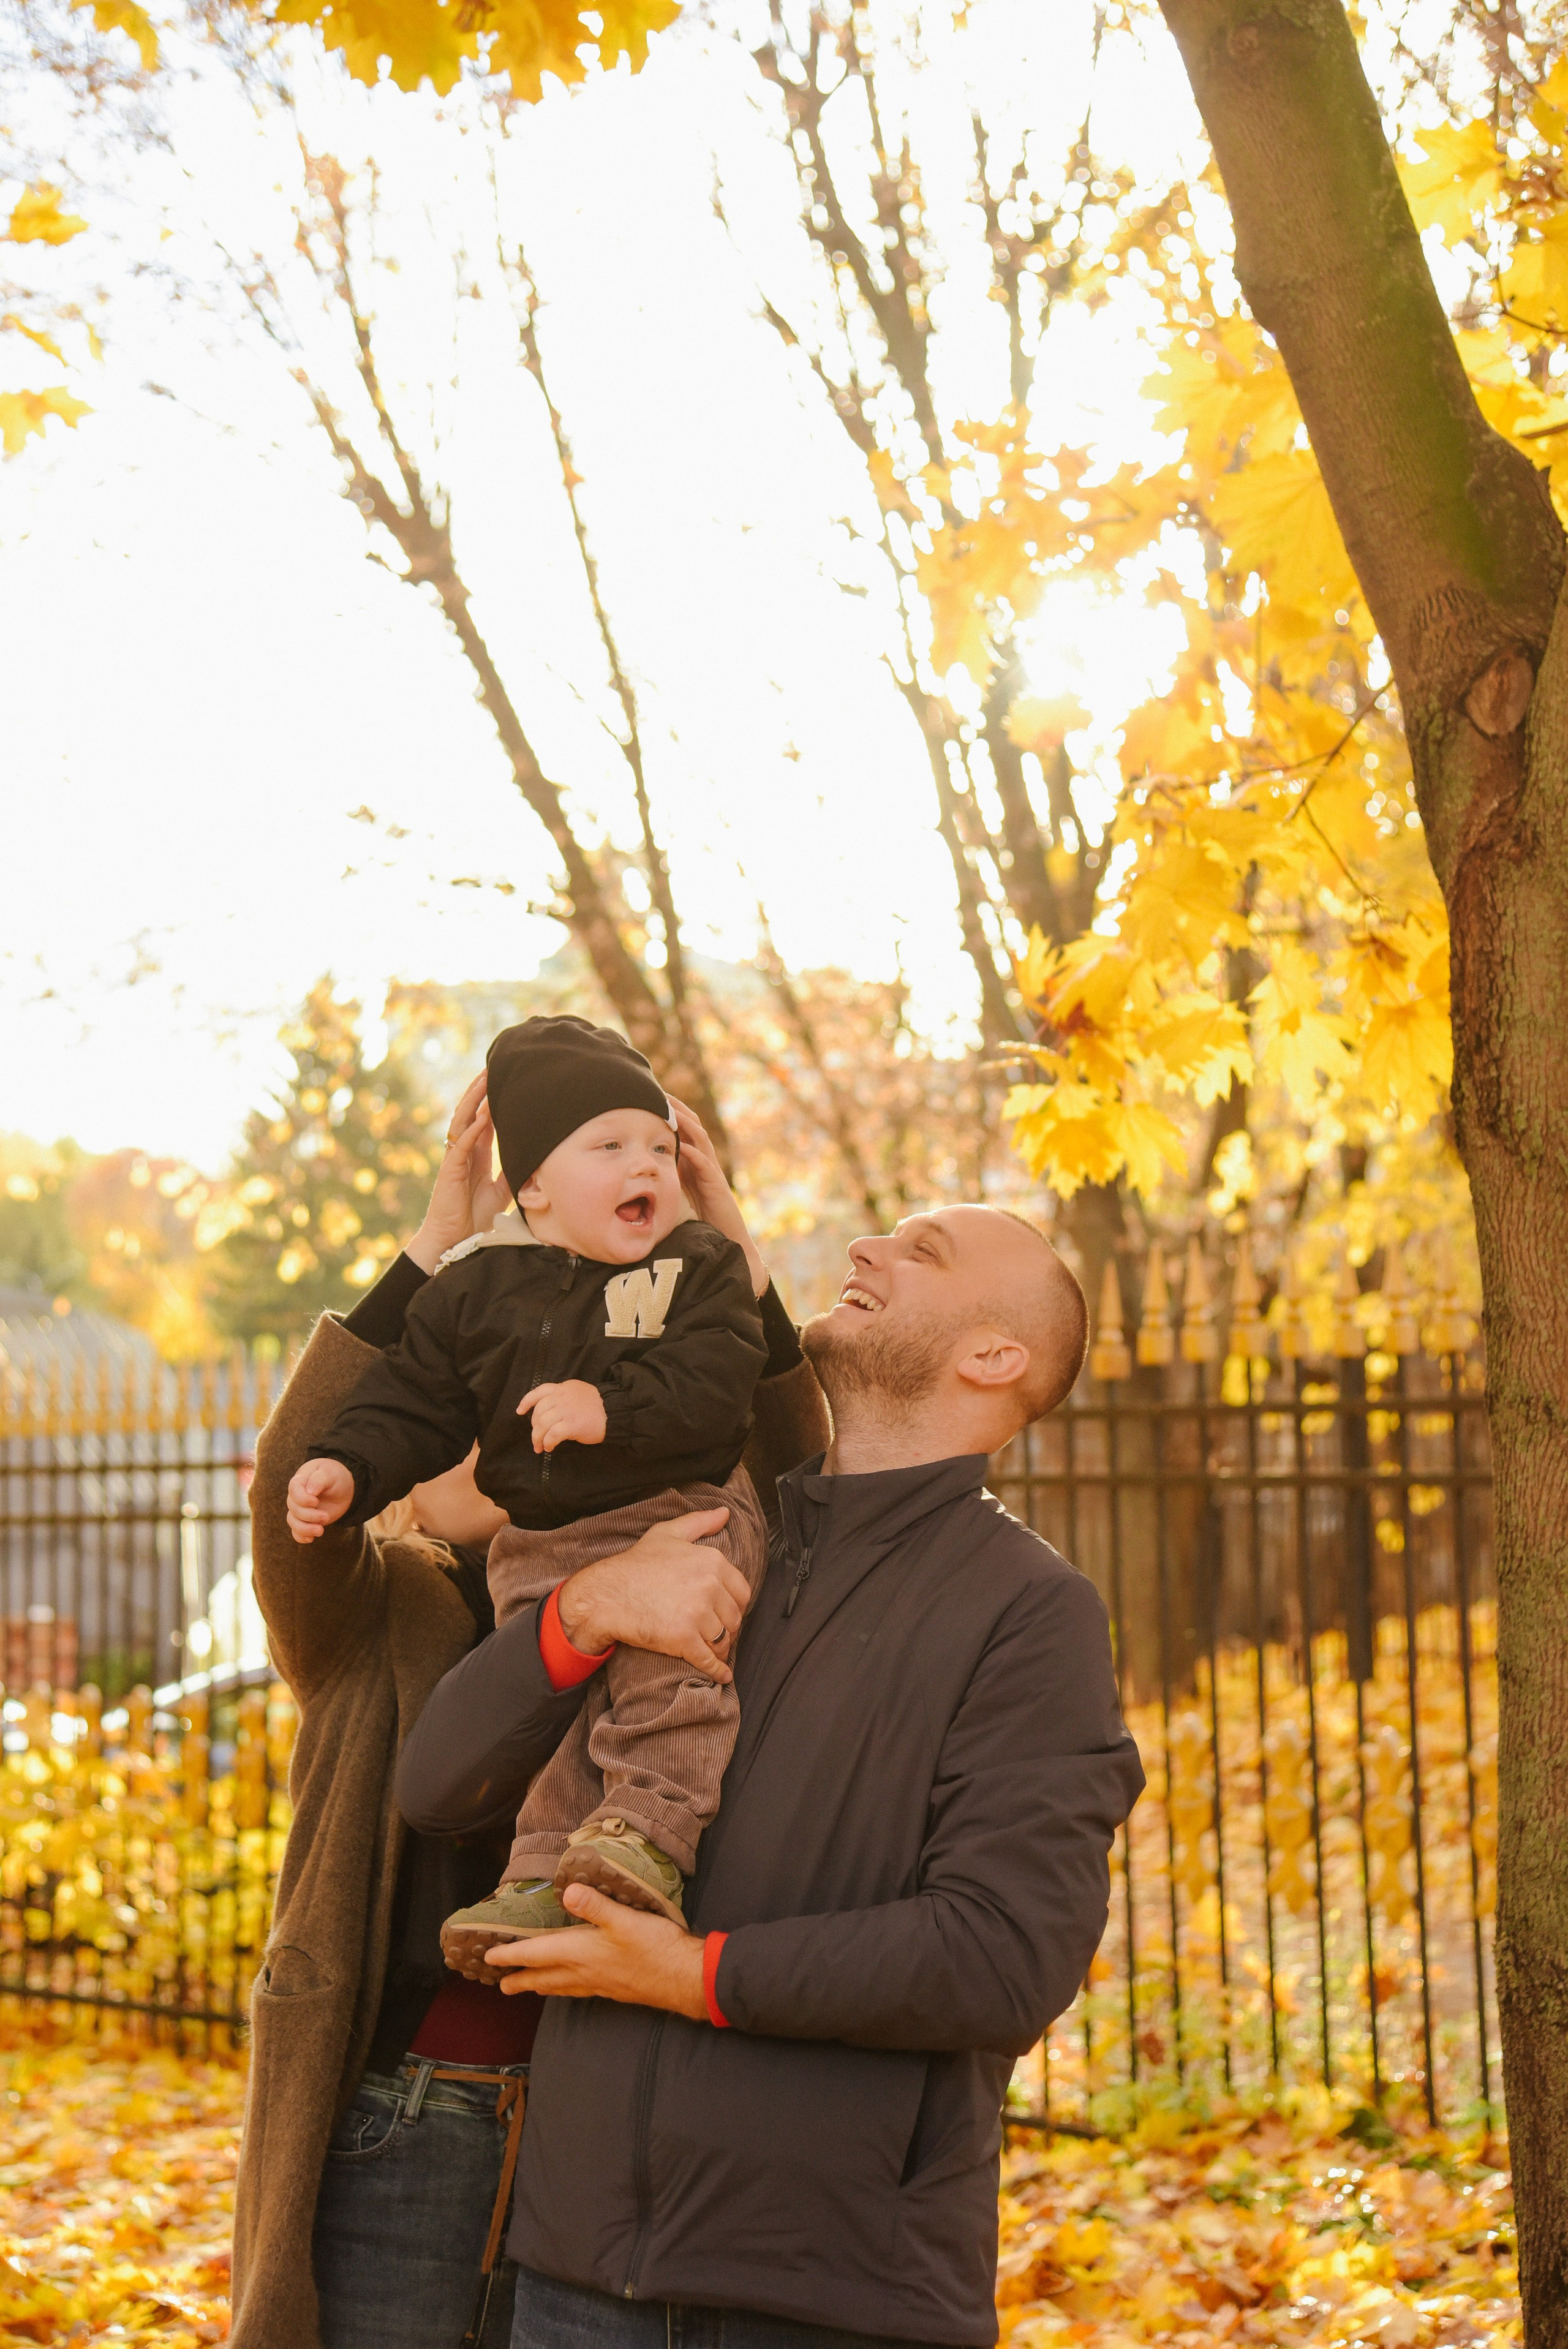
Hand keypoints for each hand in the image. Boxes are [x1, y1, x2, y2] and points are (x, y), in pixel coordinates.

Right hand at [286, 1458, 353, 1542]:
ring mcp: (299, 1509)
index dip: (302, 1499)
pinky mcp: (304, 1520)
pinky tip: (311, 1539)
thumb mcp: (330, 1473)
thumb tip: (310, 1491)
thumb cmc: (335, 1476)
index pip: (293, 1489)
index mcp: (301, 1480)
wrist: (342, 1488)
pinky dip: (301, 1537)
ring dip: (305, 1529)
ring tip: (321, 1531)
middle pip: (293, 1508)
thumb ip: (319, 1479)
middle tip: (326, 1517)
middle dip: (309, 1515)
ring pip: (292, 1521)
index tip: (315, 1502)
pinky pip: (296, 1531)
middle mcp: (296, 1495)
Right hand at [406, 1074, 510, 1275]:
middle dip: (480, 1091)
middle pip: (470, 1113)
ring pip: (462, 1122)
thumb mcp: (501, 1190)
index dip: (491, 1101)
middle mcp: (463, 1152)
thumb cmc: (476, 1217)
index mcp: (475, 1154)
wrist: (456, 1241)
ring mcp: (454, 1160)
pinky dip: (472, 1130)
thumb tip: (533, 1158)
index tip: (504, 1082)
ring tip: (484, 1081)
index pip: (483, 1120)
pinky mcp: (449, 1171)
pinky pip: (460, 1145)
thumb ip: (511, 1171)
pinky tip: (483, 1117)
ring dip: (473, 1101)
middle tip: (493, 1068)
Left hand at [487, 1884, 707, 2018]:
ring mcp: (599, 1983)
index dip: (512, 1955)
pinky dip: (565, 1987)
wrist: (684, 1979)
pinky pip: (579, 1989)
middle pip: (544, 1977)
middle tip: (501, 1986)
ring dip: (542, 1985)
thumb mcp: (625, 1919)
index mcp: (581, 1953)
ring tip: (530, 1986)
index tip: (489, 1958)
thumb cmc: (655, 1948)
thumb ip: (595, 1905)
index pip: (537, 1955)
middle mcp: (585, 1972)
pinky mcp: (614, 1987)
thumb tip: (568, 1890)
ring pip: (561, 1986)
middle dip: (521, 1979)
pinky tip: (573, 1984)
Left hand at [518, 1380, 607, 1452]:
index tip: (519, 1411)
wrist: (615, 1413)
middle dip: (533, 1427)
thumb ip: (563, 1398)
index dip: (527, 1401)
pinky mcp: (572, 1424)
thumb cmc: (598, 1407)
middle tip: (536, 1438)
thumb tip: (548, 1415)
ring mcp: (566, 1410)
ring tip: (540, 1447)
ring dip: (538, 1438)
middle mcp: (562, 1397)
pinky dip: (548, 1442)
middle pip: (539, 1411)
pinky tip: (550, 1447)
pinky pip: (552, 1434)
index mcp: (564, 1388)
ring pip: (542, 1424)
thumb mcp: (579, 1394)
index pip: (540, 1391)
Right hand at [555, 1508, 746, 1684]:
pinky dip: (718, 1670)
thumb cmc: (636, 1564)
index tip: (724, 1612)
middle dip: (727, 1627)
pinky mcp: (684, 1639)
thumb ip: (699, 1522)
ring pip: (724, 1639)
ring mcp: (697, 1614)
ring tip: (713, 1649)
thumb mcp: (667, 1534)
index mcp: (711, 1561)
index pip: (742, 1591)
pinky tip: (722, 1675)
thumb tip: (725, 1513)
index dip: (734, 1604)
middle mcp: (709, 1586)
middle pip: (734, 1618)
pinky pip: (710, 1660)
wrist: (606, 1595)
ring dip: (721, 1648)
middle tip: (716, 1632)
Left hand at [670, 1098, 766, 1298]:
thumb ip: (670, 1174)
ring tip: (671, 1110)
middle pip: (692, 1127)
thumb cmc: (702, 1215)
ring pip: (700, 1140)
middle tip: (661, 1092)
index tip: (653, 1097)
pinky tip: (684, 1146)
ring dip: (686, 1124)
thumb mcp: (681, 1189)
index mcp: (694, 1160)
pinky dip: (695, 1154)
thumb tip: (646, 1163)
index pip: (683, 1129)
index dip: (671, 1113)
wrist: (726, 1238)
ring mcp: (712, 1171)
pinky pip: (706, 1166)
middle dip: (678, 1109)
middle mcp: (704, 1160)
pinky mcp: (716, 1186)